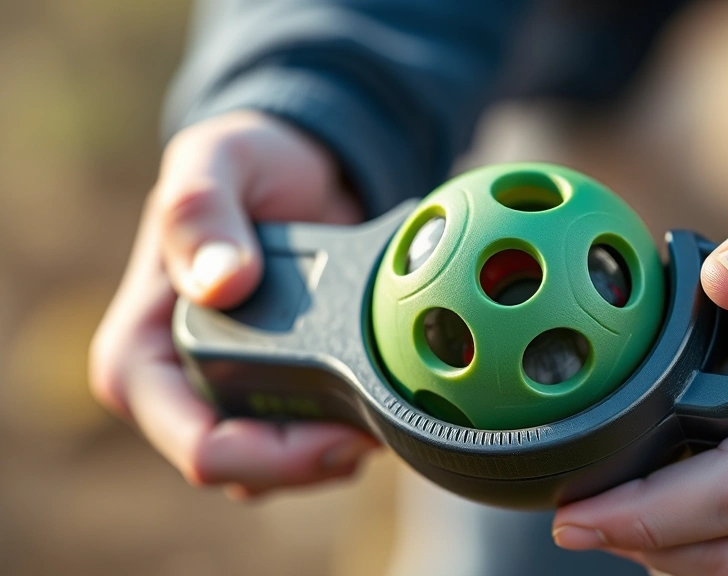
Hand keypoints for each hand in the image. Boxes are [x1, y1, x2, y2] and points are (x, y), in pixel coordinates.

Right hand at [90, 111, 376, 499]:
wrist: (303, 167)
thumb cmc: (247, 162)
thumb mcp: (218, 159)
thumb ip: (202, 210)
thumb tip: (221, 283)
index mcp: (141, 353)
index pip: (197, 444)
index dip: (271, 457)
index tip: (341, 434)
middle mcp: (177, 389)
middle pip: (244, 472)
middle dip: (310, 465)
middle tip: (375, 432)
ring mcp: (228, 397)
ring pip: (277, 472)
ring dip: (333, 456)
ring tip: (382, 411)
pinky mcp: (273, 395)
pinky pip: (304, 448)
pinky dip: (344, 436)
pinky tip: (378, 405)